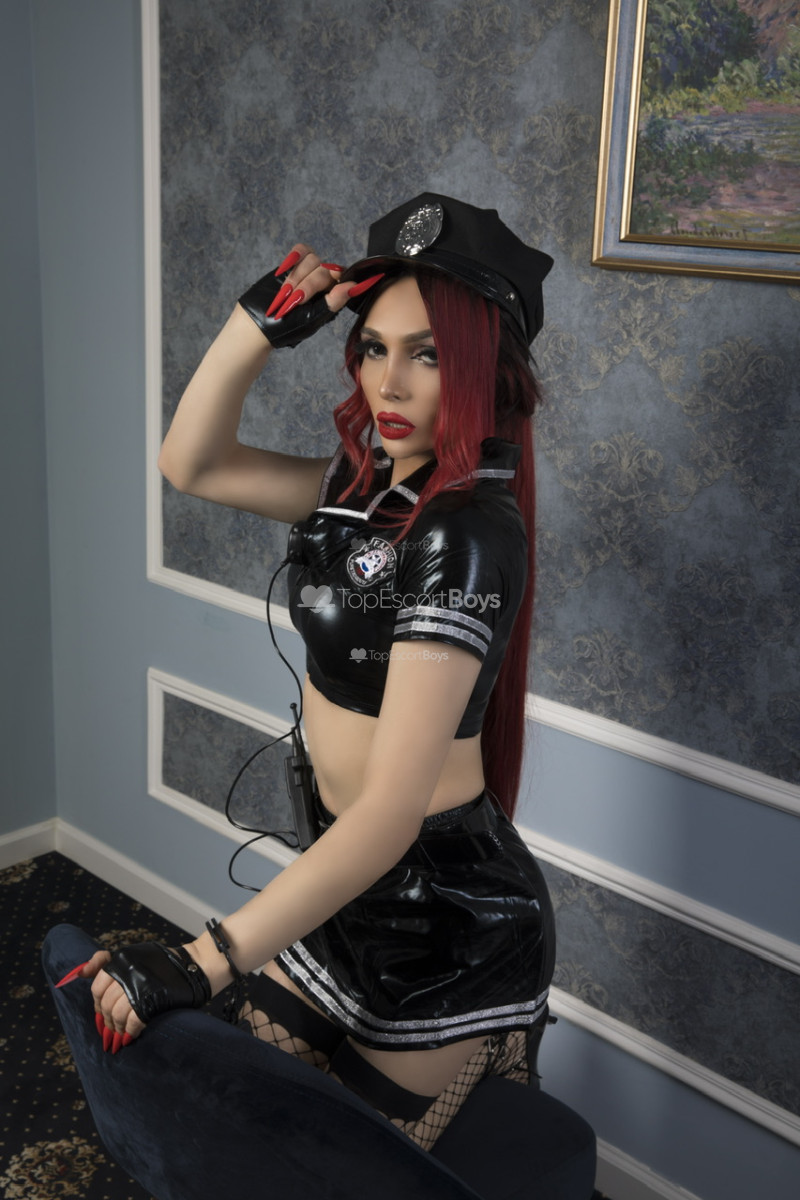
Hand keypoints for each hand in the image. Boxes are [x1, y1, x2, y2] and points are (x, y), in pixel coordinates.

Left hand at [56, 942, 210, 1053]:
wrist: (192, 968)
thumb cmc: (160, 964)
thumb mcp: (131, 956)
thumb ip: (105, 964)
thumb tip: (79, 972)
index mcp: (121, 960)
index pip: (97, 988)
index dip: (98, 1005)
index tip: (101, 1016)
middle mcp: (128, 972)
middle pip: (107, 1004)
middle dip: (108, 1022)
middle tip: (111, 1033)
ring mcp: (140, 987)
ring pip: (118, 1015)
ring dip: (118, 1030)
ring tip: (120, 1038)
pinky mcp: (152, 1001)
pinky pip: (134, 1022)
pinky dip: (130, 1033)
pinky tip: (131, 1037)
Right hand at [238, 244, 382, 348]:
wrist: (259, 324)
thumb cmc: (287, 327)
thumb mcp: (313, 319)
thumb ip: (333, 302)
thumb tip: (354, 286)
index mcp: (334, 297)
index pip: (342, 278)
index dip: (333, 278)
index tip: (325, 283)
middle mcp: (324, 282)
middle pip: (325, 269)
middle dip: (307, 285)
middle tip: (293, 302)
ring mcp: (309, 271)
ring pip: (312, 259)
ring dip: (297, 277)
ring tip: (284, 294)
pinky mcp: (293, 264)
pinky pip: (301, 250)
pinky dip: (294, 256)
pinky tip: (284, 270)